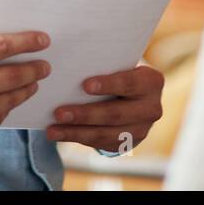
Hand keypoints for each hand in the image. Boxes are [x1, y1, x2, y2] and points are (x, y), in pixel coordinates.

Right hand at [0, 31, 51, 152]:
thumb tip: (9, 52)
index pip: (4, 46)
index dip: (28, 42)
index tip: (43, 40)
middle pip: (14, 75)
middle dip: (35, 69)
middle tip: (44, 66)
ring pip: (11, 98)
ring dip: (26, 89)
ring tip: (32, 83)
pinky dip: (6, 108)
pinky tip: (10, 101)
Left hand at [46, 62, 163, 153]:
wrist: (134, 94)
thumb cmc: (119, 70)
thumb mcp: (119, 63)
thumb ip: (104, 63)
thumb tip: (70, 60)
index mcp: (151, 82)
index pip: (129, 83)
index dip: (108, 85)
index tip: (85, 85)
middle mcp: (151, 108)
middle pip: (115, 114)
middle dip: (85, 115)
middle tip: (59, 112)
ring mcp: (141, 130)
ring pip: (105, 134)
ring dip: (76, 132)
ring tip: (52, 130)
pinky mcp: (127, 143)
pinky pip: (100, 143)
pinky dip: (77, 138)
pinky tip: (58, 133)